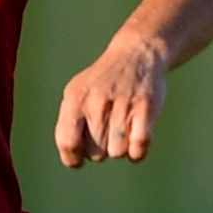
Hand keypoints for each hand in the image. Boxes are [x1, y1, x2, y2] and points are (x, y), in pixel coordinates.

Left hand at [53, 34, 169, 168]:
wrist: (137, 54)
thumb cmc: (103, 83)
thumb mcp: (77, 94)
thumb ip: (69, 125)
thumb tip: (73, 158)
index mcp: (75, 99)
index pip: (67, 143)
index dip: (73, 158)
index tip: (80, 158)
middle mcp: (97, 101)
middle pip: (95, 154)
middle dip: (101, 150)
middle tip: (108, 129)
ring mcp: (122, 104)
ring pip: (117, 153)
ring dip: (121, 149)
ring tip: (122, 129)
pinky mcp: (145, 108)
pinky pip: (138, 148)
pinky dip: (137, 152)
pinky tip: (136, 141)